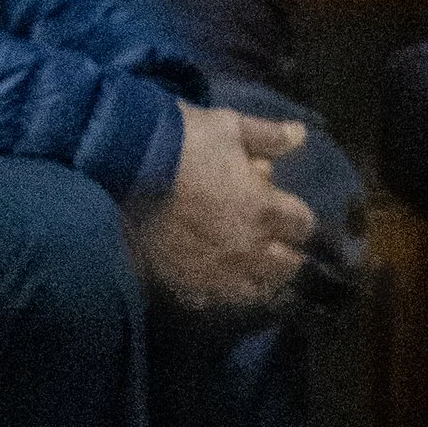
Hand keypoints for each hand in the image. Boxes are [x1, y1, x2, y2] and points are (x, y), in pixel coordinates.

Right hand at [133, 104, 312, 309]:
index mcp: (267, 209)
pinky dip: (219, 291)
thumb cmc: (182, 141)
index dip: (294, 216)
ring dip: (257, 277)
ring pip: (256, 290)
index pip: (303, 225)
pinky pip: (215, 301)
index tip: (281, 208)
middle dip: (284, 250)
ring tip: (245, 265)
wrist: (124, 166)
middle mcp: (250, 248)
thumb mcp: (228, 126)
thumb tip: (300, 134)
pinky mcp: (186, 284)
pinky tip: (212, 279)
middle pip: (287, 265)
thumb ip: (268, 136)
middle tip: (269, 239)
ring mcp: (218, 272)